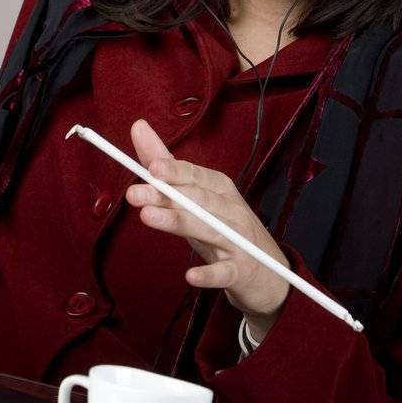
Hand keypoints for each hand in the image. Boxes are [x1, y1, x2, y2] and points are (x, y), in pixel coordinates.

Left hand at [125, 119, 289, 340]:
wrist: (268, 272)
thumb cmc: (224, 228)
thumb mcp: (195, 197)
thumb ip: (166, 166)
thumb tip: (138, 126)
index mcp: (219, 189)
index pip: (195, 176)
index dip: (174, 171)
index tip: (151, 168)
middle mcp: (230, 211)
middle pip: (196, 201)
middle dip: (166, 195)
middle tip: (134, 194)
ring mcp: (238, 241)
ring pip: (208, 230)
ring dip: (178, 222)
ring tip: (148, 217)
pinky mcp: (241, 271)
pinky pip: (225, 272)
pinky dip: (210, 274)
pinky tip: (191, 276)